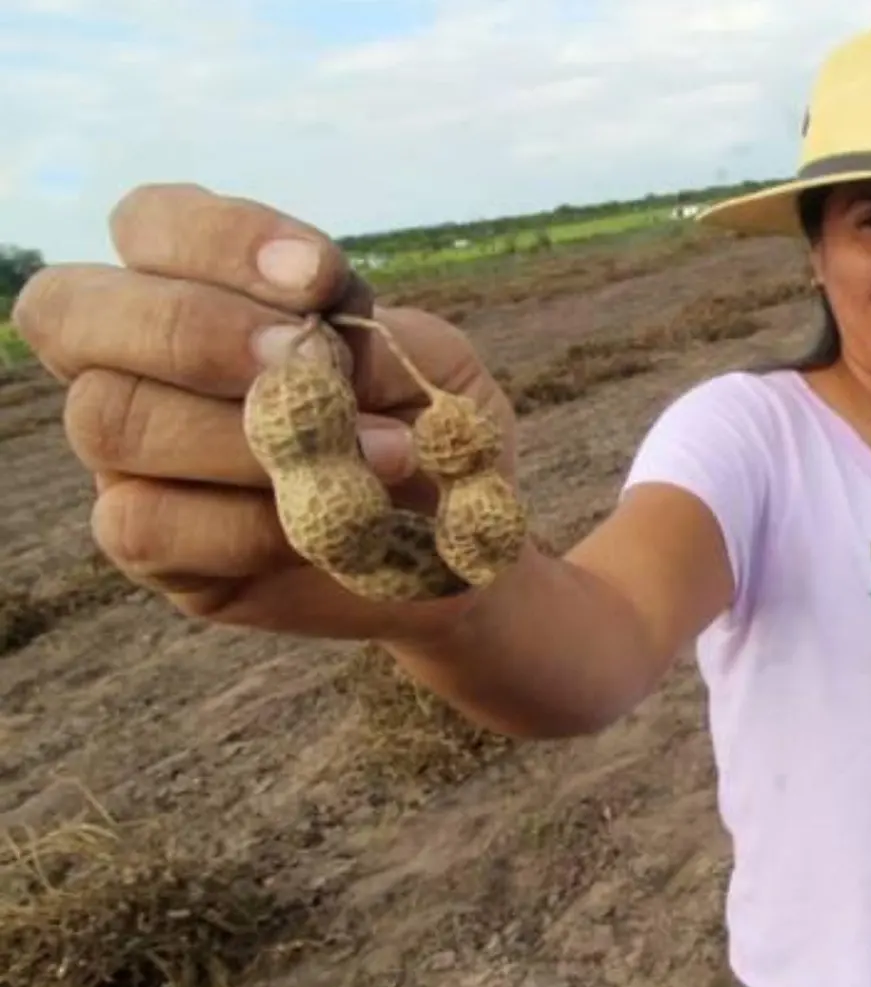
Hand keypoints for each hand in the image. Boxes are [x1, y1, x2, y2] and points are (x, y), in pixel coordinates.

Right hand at [8, 183, 516, 640]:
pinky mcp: (146, 543)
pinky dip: (250, 523)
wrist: (464, 548)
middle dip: (197, 330)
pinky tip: (333, 523)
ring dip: (245, 435)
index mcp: (189, 282)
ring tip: (377, 454)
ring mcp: (124, 455)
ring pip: (111, 419)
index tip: (323, 277)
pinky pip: (144, 524)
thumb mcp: (428, 365)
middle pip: (72, 312)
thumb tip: (317, 353)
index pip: (147, 222)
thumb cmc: (430, 430)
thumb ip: (375, 341)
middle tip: (307, 362)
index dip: (221, 239)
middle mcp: (128, 359)